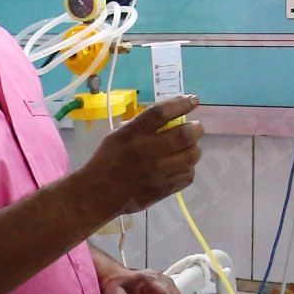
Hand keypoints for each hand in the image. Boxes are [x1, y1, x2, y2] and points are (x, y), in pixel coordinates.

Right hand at [78, 95, 203, 214]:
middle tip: (196, 128)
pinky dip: (189, 168)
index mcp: (130, 135)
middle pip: (182, 136)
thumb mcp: (117, 135)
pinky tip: (182, 165)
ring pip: (190, 157)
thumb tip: (171, 113)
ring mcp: (155, 174)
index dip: (180, 104)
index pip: (159, 113)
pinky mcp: (161, 190)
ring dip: (195, 148)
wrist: (97, 194)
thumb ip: (141, 124)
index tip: (193, 100)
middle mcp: (144, 152)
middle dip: (196, 129)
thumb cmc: (108, 159)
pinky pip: (187, 176)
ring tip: (190, 147)